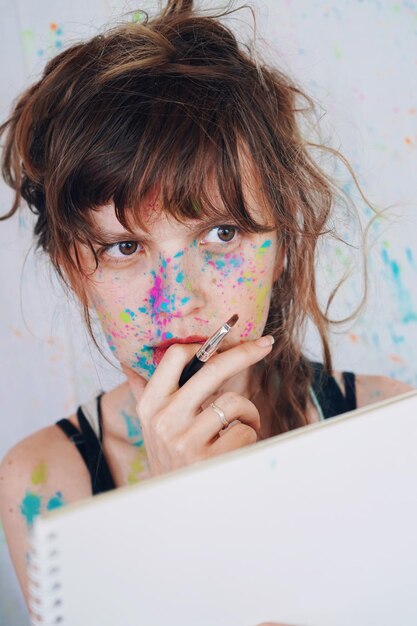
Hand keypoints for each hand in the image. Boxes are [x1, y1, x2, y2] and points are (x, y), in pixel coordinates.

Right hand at [121, 336, 273, 476]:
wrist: (175, 509)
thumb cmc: (170, 459)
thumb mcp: (150, 428)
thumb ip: (143, 393)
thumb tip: (128, 362)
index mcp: (150, 405)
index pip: (175, 357)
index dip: (206, 343)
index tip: (227, 338)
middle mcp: (164, 420)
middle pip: (212, 369)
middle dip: (244, 352)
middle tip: (265, 344)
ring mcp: (186, 441)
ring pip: (235, 403)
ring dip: (248, 413)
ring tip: (242, 425)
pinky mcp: (209, 459)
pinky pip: (245, 430)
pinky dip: (250, 435)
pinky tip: (238, 446)